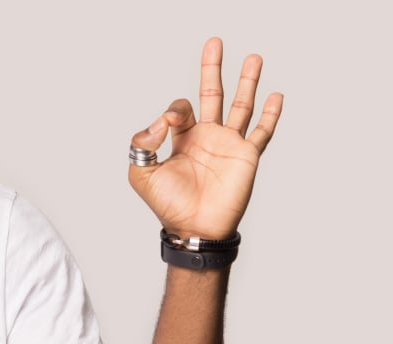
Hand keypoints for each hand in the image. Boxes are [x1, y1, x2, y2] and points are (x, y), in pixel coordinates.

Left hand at [128, 37, 283, 239]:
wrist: (194, 227)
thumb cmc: (167, 204)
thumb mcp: (141, 172)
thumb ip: (144, 142)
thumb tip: (160, 119)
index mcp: (182, 138)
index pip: (180, 107)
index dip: (173, 108)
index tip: (168, 122)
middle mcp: (207, 136)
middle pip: (211, 94)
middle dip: (212, 68)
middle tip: (214, 42)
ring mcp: (229, 144)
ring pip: (241, 105)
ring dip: (247, 81)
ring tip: (253, 57)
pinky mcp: (247, 156)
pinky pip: (262, 131)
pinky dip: (271, 114)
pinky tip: (277, 96)